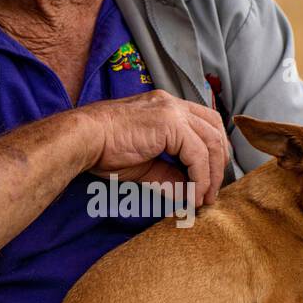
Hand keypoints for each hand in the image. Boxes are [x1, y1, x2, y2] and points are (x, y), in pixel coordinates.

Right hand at [75, 89, 230, 205]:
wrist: (83, 139)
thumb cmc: (104, 150)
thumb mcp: (145, 167)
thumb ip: (169, 176)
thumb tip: (188, 193)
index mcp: (166, 108)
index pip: (205, 124)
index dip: (213, 152)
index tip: (210, 179)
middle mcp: (172, 104)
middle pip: (215, 129)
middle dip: (219, 162)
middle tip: (213, 191)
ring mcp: (172, 110)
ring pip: (211, 142)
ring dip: (212, 174)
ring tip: (204, 198)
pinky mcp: (169, 123)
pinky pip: (197, 154)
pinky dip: (200, 177)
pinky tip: (194, 195)